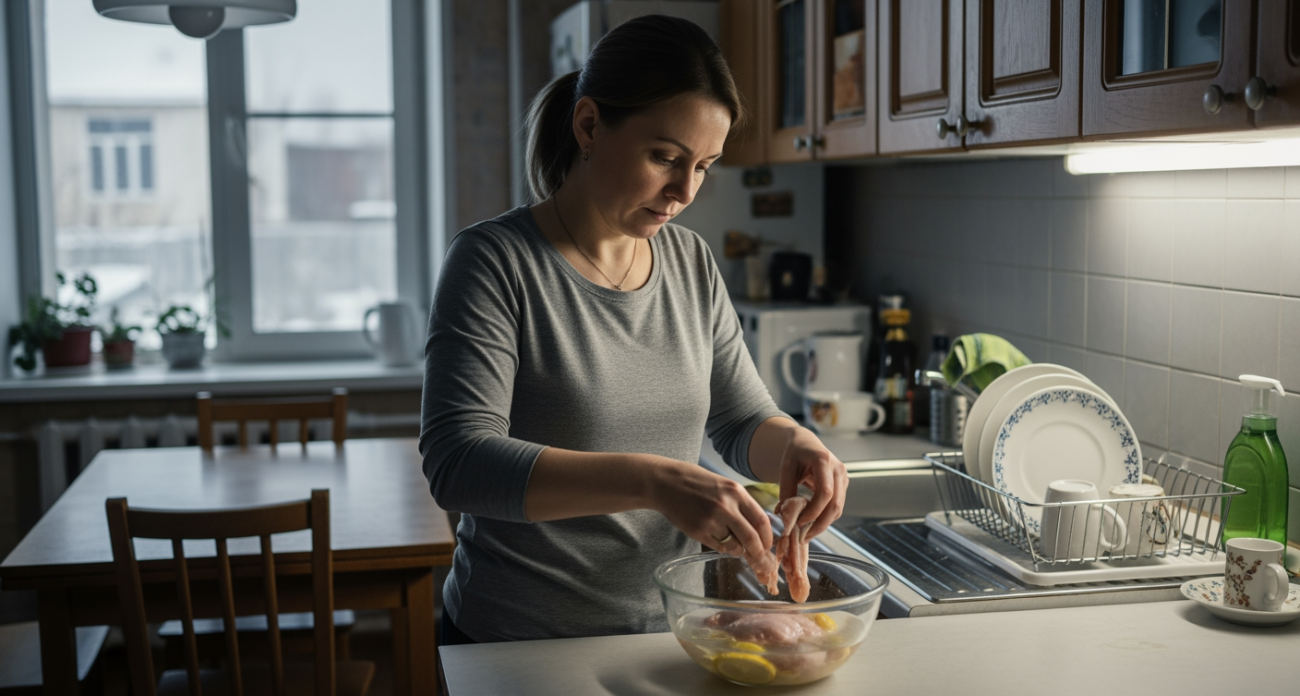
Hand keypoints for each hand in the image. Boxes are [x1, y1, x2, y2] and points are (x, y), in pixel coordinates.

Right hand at [647, 457, 774, 560]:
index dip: (768, 537)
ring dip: (739, 551)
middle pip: (752, 538)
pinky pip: (718, 547)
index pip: (761, 521)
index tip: (768, 544)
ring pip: (735, 546)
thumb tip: (758, 527)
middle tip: (760, 559)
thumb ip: (742, 504)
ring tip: (737, 548)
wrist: (666, 483)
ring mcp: (711, 520)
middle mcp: (726, 506)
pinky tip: (722, 542)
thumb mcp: (724, 485)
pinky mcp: (698, 532)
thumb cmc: (697, 482)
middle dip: (758, 553)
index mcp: (736, 492)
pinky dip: (724, 548)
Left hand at [777, 426, 846, 537]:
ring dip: (823, 523)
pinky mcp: (842, 485)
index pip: (825, 492)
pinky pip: (836, 506)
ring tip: (805, 533)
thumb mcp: (786, 468)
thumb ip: (786, 491)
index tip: (799, 522)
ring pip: (838, 508)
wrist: (805, 443)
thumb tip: (783, 517)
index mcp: (823, 460)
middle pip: (835, 504)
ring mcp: (843, 477)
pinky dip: (825, 517)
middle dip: (820, 524)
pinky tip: (811, 523)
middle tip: (803, 537)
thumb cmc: (795, 453)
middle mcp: (838, 469)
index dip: (813, 511)